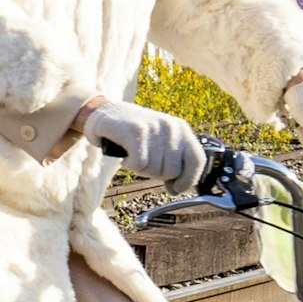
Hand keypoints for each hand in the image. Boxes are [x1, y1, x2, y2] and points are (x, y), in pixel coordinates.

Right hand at [77, 95, 203, 183]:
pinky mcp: (135, 131)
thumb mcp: (160, 143)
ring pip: (155, 170)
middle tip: (144, 162)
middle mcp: (171, 126)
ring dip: (141, 170)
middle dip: (157, 175)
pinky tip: (126, 156)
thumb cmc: (134, 133)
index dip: (189, 179)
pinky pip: (139, 164)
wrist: (105, 112)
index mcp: (182, 129)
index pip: (197, 160)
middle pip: (173, 171)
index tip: (176, 188)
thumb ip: (173, 162)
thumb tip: (178, 189)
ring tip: (134, 155)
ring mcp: (154, 127)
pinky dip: (130, 166)